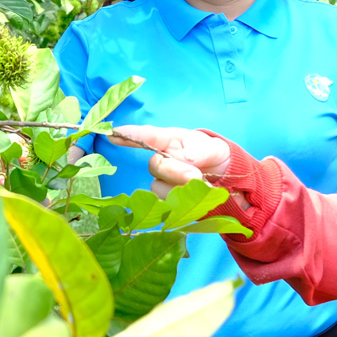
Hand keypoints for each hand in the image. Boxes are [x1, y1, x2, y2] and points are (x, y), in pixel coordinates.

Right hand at [108, 125, 230, 200]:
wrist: (223, 180)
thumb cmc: (213, 157)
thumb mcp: (215, 148)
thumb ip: (204, 150)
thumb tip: (189, 157)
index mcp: (170, 141)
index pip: (148, 136)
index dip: (130, 135)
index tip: (112, 133)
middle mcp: (162, 159)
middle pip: (156, 165)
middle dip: (176, 171)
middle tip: (196, 175)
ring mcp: (163, 180)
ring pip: (159, 187)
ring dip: (181, 189)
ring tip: (203, 186)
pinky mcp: (166, 199)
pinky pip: (166, 204)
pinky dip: (182, 202)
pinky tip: (195, 198)